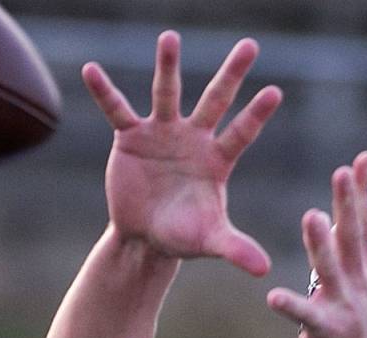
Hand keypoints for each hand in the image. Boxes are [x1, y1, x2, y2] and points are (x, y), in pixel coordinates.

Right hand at [82, 31, 281, 276]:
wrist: (145, 236)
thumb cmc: (183, 236)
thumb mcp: (209, 241)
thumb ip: (235, 249)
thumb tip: (265, 271)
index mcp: (217, 160)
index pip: (241, 133)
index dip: (256, 115)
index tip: (275, 91)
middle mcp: (194, 139)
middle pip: (216, 101)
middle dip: (231, 75)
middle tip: (250, 45)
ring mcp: (162, 133)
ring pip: (166, 93)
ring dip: (168, 66)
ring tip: (170, 37)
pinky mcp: (131, 137)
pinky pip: (117, 110)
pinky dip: (104, 92)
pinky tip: (91, 70)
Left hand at [267, 153, 366, 337]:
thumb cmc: (350, 328)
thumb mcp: (355, 284)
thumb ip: (348, 251)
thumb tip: (343, 217)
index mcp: (360, 269)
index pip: (362, 222)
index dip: (362, 191)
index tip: (362, 158)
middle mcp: (356, 282)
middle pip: (351, 236)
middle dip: (347, 203)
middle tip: (342, 171)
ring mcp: (343, 306)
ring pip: (331, 269)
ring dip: (321, 243)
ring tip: (312, 216)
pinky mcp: (325, 330)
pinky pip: (305, 316)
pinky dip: (291, 305)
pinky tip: (273, 297)